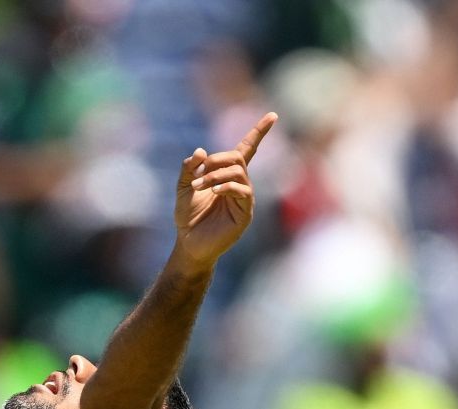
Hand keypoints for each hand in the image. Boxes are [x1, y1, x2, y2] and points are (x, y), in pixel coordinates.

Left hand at [172, 112, 276, 269]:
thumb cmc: (188, 217)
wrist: (189, 244)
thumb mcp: (183, 187)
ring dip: (215, 174)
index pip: (248, 149)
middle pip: (237, 156)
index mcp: (227, 175)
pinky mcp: (245, 213)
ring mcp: (244, 198)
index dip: (259, 132)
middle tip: (198, 174)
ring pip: (238, 171)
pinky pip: (242, 190)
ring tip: (200, 186)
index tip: (273, 115)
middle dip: (216, 160)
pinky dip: (226, 186)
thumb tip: (200, 151)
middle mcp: (240, 184)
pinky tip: (213, 192)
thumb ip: (189, 168)